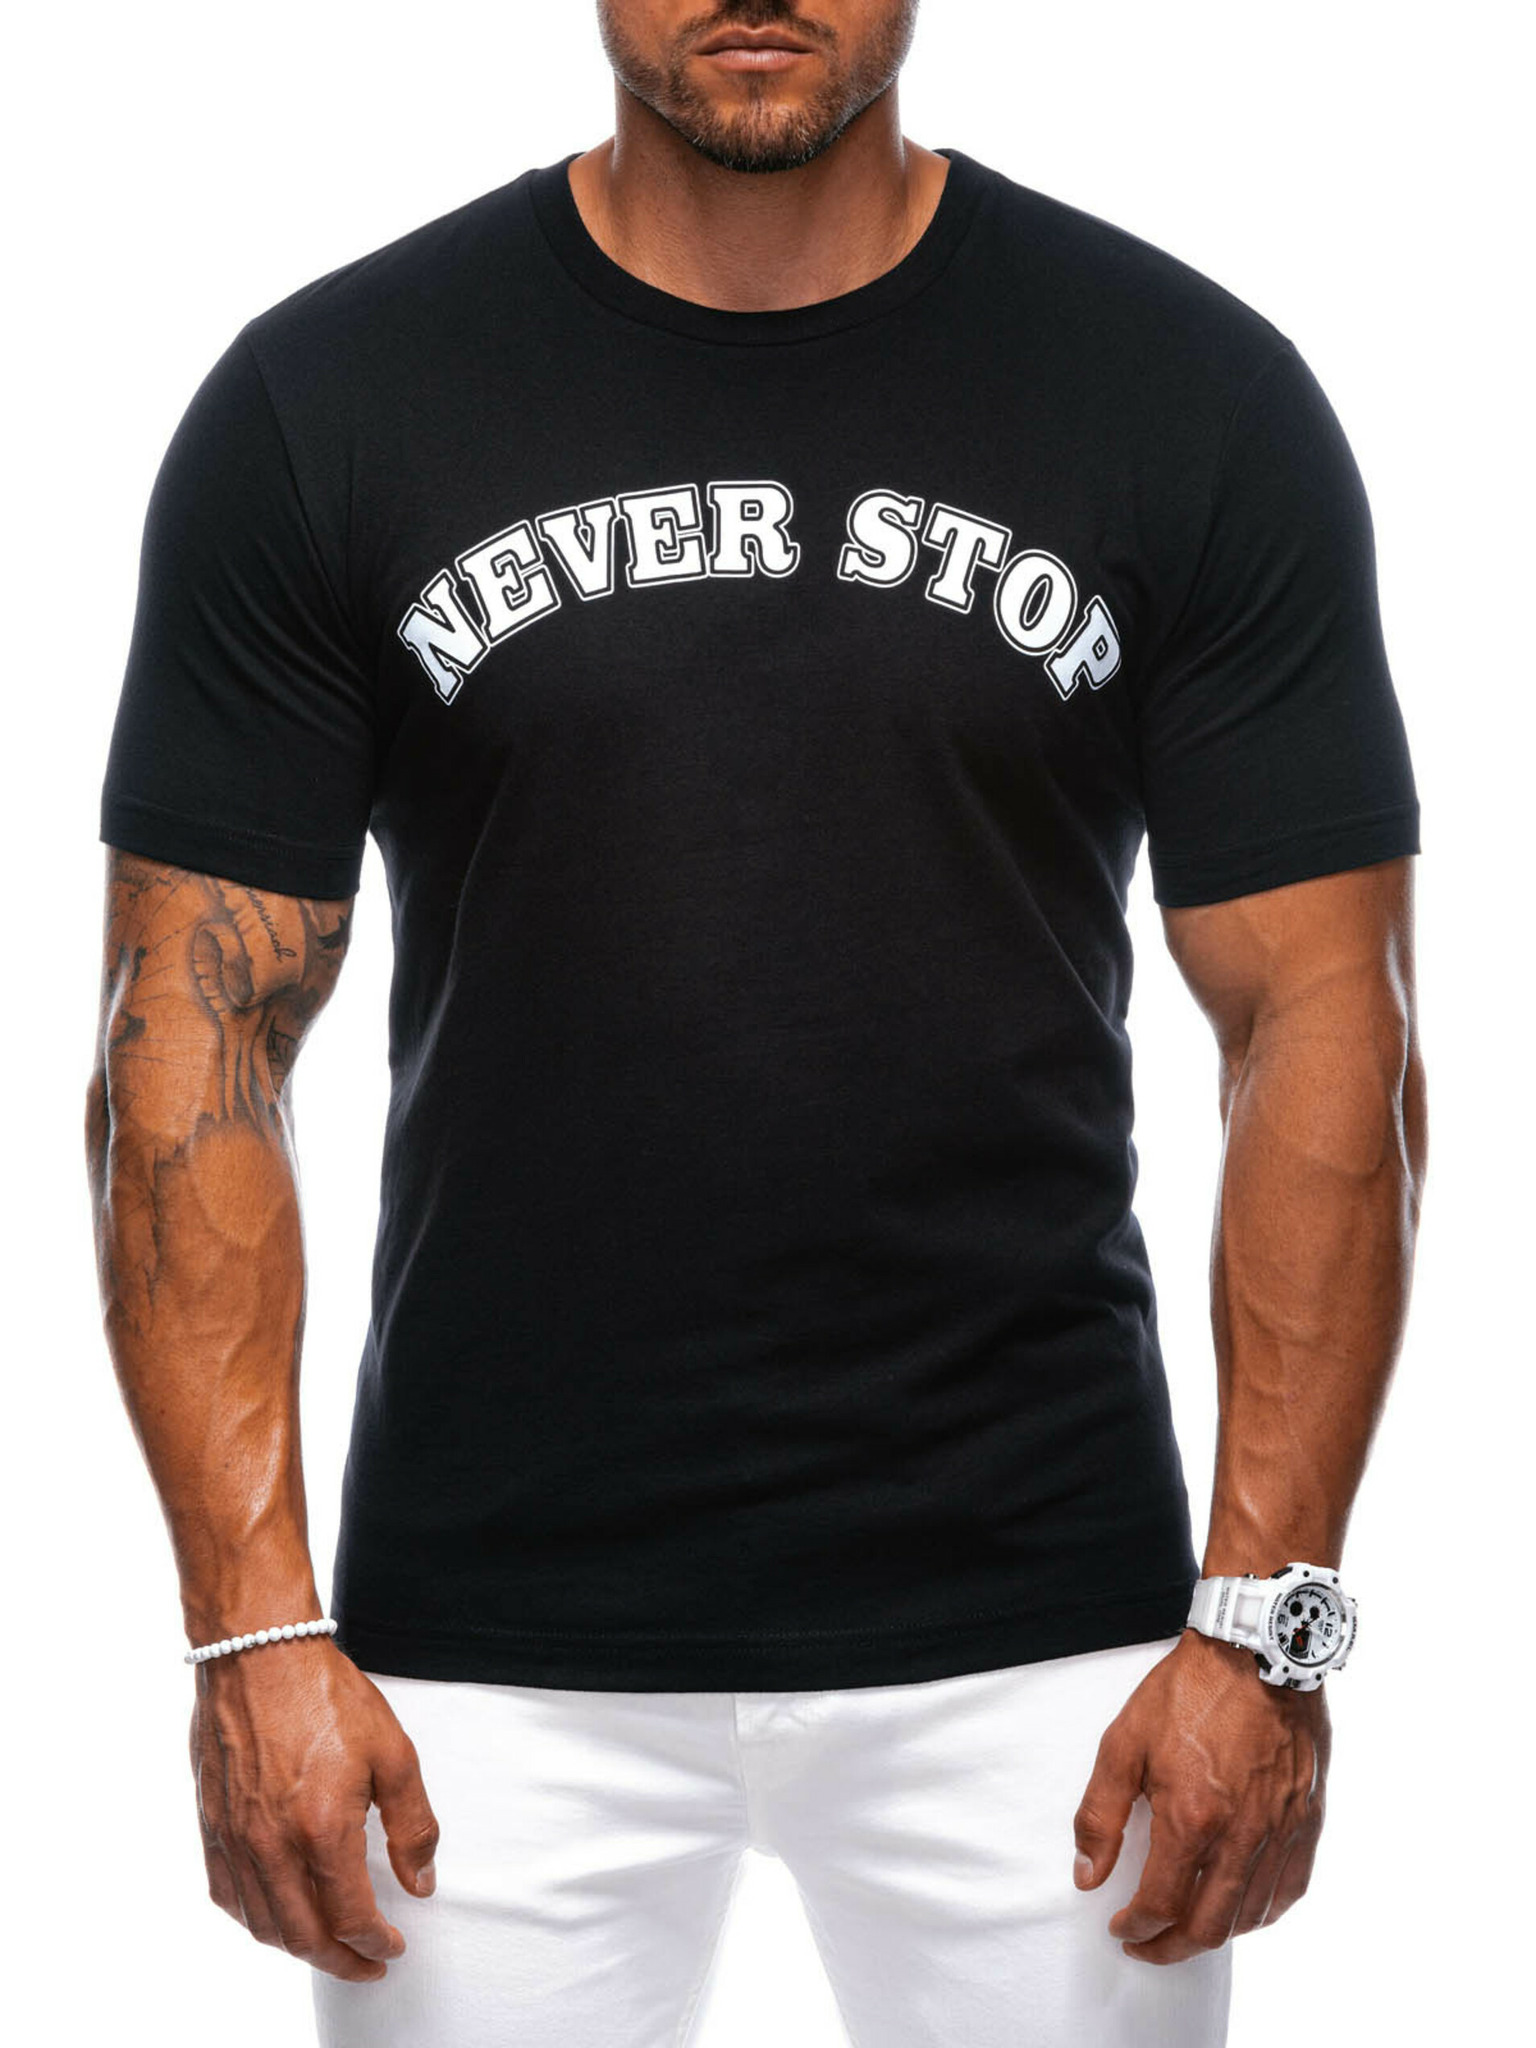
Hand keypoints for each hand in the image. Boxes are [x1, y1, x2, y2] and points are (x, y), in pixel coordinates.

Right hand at [190, 1637, 439, 1981]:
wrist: (260, 1653)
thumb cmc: (326, 1695)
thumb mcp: (394, 1754)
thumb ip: (412, 1826)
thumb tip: (420, 1881)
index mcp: (322, 1829)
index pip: (351, 1915)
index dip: (376, 1942)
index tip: (394, 1945)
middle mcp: (272, 1845)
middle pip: (304, 1935)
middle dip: (341, 1960)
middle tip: (367, 1963)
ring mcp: (236, 1838)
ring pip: (263, 1925)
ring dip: (299, 1947)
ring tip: (328, 1947)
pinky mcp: (212, 1824)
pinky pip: (227, 1895)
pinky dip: (254, 1921)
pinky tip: (274, 1916)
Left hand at [1071, 1628, 1329, 1964]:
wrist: (1254, 1651)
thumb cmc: (1189, 1692)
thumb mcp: (1123, 1743)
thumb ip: (1101, 1815)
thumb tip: (1088, 1875)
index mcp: (1192, 1819)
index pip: (1161, 1904)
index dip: (1136, 1927)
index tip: (1120, 1926)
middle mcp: (1241, 1836)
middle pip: (1208, 1927)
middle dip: (1170, 1948)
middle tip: (1147, 1943)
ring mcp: (1280, 1831)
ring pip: (1251, 1916)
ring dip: (1214, 1935)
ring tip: (1186, 1928)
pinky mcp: (1307, 1819)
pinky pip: (1290, 1889)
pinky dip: (1262, 1912)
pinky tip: (1242, 1907)